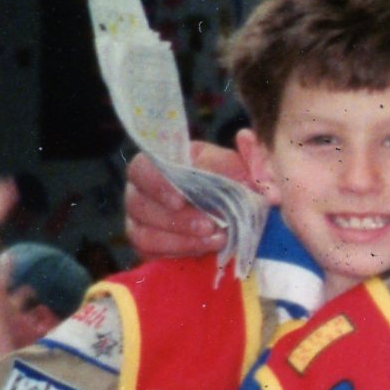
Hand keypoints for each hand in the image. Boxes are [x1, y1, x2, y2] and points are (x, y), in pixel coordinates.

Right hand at [123, 146, 238, 262]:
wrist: (240, 223)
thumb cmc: (236, 189)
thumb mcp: (248, 171)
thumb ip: (252, 155)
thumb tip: (245, 138)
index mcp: (162, 164)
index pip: (142, 168)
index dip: (157, 184)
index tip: (181, 200)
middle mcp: (143, 191)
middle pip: (138, 203)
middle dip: (177, 218)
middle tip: (210, 224)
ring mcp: (141, 220)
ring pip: (143, 231)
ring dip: (182, 238)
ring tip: (216, 238)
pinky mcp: (147, 246)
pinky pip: (150, 251)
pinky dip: (180, 251)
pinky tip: (206, 250)